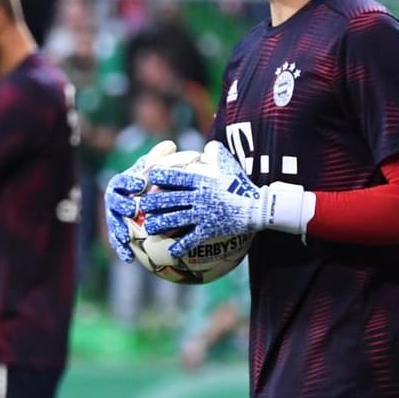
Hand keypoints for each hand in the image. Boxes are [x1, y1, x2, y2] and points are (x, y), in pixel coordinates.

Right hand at [102, 139, 176, 263]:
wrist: (143, 199)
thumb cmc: (151, 183)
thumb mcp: (156, 170)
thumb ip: (161, 159)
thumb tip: (171, 146)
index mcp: (121, 183)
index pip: (123, 180)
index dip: (130, 181)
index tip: (141, 184)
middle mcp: (113, 199)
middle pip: (114, 202)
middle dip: (122, 205)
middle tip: (133, 210)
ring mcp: (113, 216)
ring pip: (113, 223)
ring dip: (118, 230)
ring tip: (126, 238)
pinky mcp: (116, 232)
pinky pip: (117, 242)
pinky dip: (121, 250)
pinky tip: (129, 259)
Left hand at [139, 141, 314, 256]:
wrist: (257, 207)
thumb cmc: (241, 184)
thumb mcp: (230, 164)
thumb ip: (217, 153)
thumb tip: (209, 145)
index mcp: (201, 181)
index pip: (176, 177)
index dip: (160, 177)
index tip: (148, 177)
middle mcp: (198, 197)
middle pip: (169, 199)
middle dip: (152, 202)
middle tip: (141, 205)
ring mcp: (202, 214)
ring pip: (175, 219)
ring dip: (160, 224)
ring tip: (149, 228)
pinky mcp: (209, 229)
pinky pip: (191, 239)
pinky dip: (180, 246)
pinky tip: (171, 252)